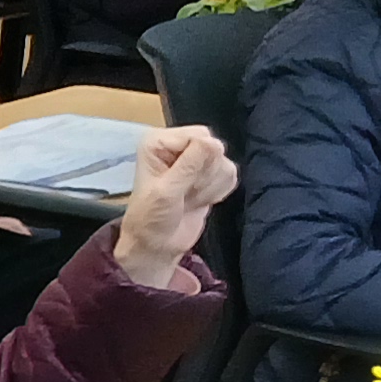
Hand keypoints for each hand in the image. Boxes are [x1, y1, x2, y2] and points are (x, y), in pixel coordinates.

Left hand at [115, 122, 236, 286]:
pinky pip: (229, 174)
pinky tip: (200, 200)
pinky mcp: (208, 174)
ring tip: (190, 198)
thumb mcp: (167, 192)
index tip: (184, 184)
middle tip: (186, 194)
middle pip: (214, 147)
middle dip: (206, 175)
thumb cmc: (151, 219)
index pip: (200, 136)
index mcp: (159, 141)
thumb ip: (190, 166)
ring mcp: (194, 159)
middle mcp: (177, 145)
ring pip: (224, 162)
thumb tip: (214, 142)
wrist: (157, 245)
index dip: (200, 161)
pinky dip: (219, 191)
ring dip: (211, 186)